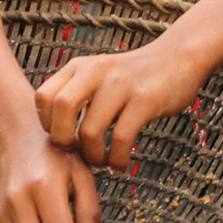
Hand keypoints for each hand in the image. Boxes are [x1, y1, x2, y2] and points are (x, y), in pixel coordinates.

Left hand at [35, 42, 206, 169]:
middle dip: (63, 140)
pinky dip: (117, 159)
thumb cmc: (134, 76)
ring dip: (93, 156)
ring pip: (91, 130)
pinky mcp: (145, 100)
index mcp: (81, 67)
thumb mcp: (100, 74)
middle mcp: (97, 72)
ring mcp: (121, 85)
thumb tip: (54, 134)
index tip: (64, 137)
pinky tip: (120, 164)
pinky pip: (121, 138)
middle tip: (76, 153)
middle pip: (61, 109)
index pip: (43, 96)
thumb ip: (78, 94)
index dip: (47, 124)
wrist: (179, 58)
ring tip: (102, 162)